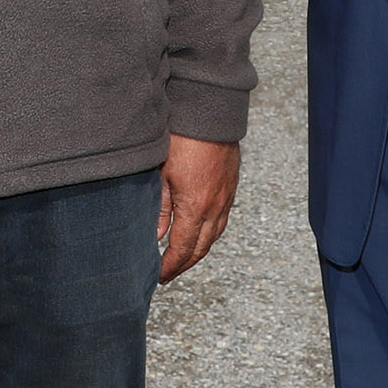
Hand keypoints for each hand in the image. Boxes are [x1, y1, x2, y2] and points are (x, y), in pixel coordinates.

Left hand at [157, 135, 240, 282]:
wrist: (210, 112)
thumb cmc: (182, 138)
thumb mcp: (161, 174)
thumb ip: (160, 208)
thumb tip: (157, 236)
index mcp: (196, 206)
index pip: (183, 248)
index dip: (170, 266)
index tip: (159, 275)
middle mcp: (215, 206)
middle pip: (202, 247)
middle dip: (184, 264)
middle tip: (169, 273)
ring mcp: (226, 196)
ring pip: (215, 235)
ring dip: (198, 250)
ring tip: (183, 257)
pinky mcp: (231, 185)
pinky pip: (222, 219)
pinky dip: (210, 232)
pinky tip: (200, 231)